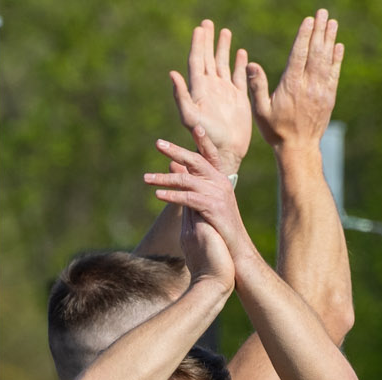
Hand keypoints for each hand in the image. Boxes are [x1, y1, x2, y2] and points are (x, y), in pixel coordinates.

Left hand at [150, 138, 248, 275]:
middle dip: (176, 151)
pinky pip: (188, 198)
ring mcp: (218, 194)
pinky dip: (172, 196)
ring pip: (187, 180)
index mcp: (220, 180)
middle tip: (158, 143)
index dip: (202, 140)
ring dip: (164, 179)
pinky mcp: (213, 208)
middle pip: (196, 161)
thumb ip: (189, 183)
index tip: (194, 125)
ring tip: (146, 178)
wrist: (235, 251)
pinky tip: (158, 195)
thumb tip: (172, 166)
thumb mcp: (203, 202)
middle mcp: (221, 183)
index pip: (209, 155)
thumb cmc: (218, 228)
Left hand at [170, 21, 253, 178]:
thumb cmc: (205, 138)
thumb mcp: (190, 117)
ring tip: (224, 31)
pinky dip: (240, 64)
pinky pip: (239, 77)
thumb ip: (182, 96)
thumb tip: (173, 74)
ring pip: (223, 64)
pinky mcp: (239, 98)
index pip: (196, 61)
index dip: (197, 44)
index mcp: (199, 89)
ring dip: (223, 48)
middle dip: (208, 41)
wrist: (224, 152)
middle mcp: (211, 88)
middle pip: (208, 58)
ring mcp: (225, 92)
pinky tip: (241, 53)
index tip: (198, 29)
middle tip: (207, 23)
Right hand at [247, 10, 343, 152]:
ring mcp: (321, 91)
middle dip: (319, 31)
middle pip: (315, 52)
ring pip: (326, 60)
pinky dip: (337, 59)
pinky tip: (338, 46)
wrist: (298, 149)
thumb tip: (251, 64)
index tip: (309, 20)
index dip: (305, 36)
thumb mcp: (260, 111)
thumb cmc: (276, 131)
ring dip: (330, 39)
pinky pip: (334, 74)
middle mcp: (308, 85)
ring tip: (332, 22)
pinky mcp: (328, 97)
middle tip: (323, 13)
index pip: (299, 54)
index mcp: (291, 85)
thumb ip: (256, 86)